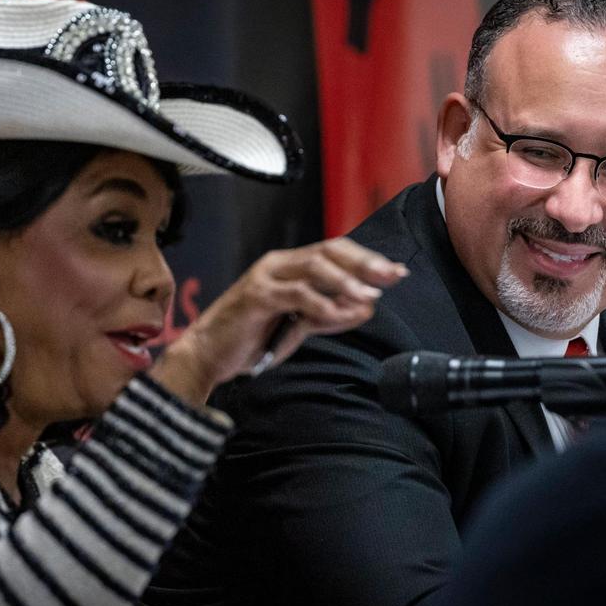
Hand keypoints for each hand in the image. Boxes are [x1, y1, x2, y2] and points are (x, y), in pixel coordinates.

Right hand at [148, 237, 406, 405]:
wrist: (209, 355)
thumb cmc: (252, 339)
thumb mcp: (300, 326)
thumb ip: (330, 315)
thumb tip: (368, 306)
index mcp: (289, 266)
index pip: (335, 251)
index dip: (367, 259)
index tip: (397, 272)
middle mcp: (278, 264)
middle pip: (329, 250)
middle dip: (364, 262)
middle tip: (392, 276)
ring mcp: (266, 276)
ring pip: (314, 266)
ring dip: (346, 282)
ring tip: (369, 297)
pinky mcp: (256, 296)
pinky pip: (296, 294)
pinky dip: (321, 304)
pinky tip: (339, 315)